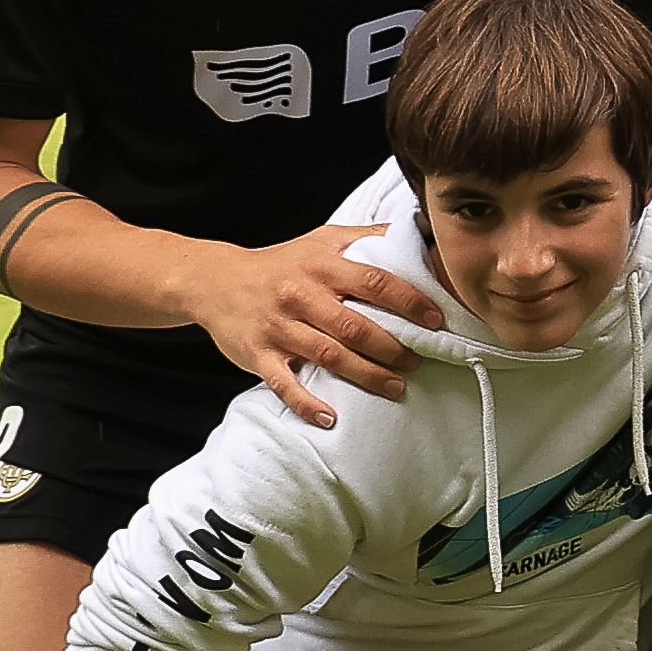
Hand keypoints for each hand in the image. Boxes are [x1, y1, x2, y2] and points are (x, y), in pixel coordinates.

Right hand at [184, 220, 452, 422]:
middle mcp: (300, 295)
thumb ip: (369, 237)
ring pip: (328, 356)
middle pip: (355, 326)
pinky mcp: (257, 354)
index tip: (436, 321)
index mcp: (322, 265)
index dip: (410, 302)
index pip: (375, 281)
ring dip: (367, 375)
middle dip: (393, 348)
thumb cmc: (282, 262)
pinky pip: (284, 383)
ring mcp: (278, 326)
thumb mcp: (324, 239)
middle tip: (419, 361)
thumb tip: (421, 233)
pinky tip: (330, 417)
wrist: (215, 280)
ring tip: (396, 387)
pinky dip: (306, 402)